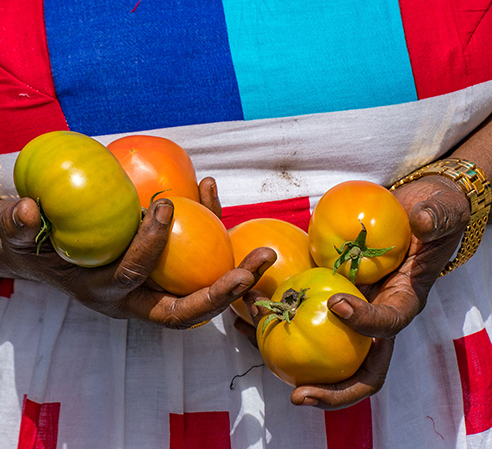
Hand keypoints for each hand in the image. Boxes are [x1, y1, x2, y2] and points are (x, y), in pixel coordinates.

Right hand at [0, 177, 276, 327]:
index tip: (161, 204)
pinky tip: (210, 190)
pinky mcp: (158, 273)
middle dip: (222, 293)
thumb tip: (27, 210)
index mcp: (101, 293)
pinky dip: (208, 231)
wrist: (37, 253)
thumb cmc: (27, 243)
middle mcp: (131, 299)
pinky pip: (191, 260)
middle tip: (256, 266)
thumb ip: (17, 225)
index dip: (150, 247)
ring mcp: (149, 289)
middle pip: (183, 310)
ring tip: (264, 248)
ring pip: (197, 292)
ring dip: (233, 274)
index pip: (133, 278)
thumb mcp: (14, 236)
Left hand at [237, 175, 469, 408]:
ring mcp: (348, 316)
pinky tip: (241, 316)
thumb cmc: (430, 213)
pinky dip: (270, 322)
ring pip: (321, 354)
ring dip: (286, 360)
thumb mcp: (441, 209)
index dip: (365, 323)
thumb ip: (435, 215)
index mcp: (402, 303)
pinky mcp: (324, 304)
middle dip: (332, 390)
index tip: (336, 304)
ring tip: (251, 345)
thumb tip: (421, 221)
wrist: (409, 213)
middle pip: (359, 370)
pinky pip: (296, 320)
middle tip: (299, 395)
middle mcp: (375, 320)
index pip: (388, 326)